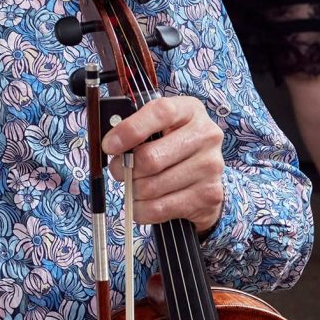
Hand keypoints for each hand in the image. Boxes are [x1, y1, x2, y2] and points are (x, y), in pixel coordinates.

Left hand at [102, 95, 225, 231]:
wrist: (204, 173)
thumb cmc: (170, 144)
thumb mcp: (157, 126)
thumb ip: (135, 128)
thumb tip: (110, 145)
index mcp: (189, 110)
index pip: (160, 113)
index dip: (129, 130)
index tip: (109, 145)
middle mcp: (206, 136)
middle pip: (151, 158)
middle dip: (124, 168)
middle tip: (117, 170)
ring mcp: (210, 167)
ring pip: (151, 187)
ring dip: (132, 190)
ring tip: (133, 185)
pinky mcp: (208, 195)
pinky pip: (159, 208)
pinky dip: (141, 209)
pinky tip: (142, 202)